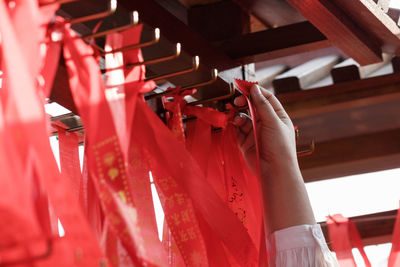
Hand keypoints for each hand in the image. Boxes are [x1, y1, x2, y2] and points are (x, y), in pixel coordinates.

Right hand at [234, 84, 315, 231]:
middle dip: (244, 102)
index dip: (255, 91)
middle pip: (253, 106)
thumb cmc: (280, 147)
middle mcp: (266, 123)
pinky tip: (234, 123)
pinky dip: (235, 125)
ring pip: (243, 117)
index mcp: (278, 116)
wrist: (274, 171)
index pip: (266, 98)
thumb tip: (254, 89)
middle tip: (236, 100)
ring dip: (239, 115)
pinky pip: (238, 129)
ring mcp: (255, 132)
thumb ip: (262, 105)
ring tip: (236, 117)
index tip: (244, 86)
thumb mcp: (273, 122)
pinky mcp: (246, 142)